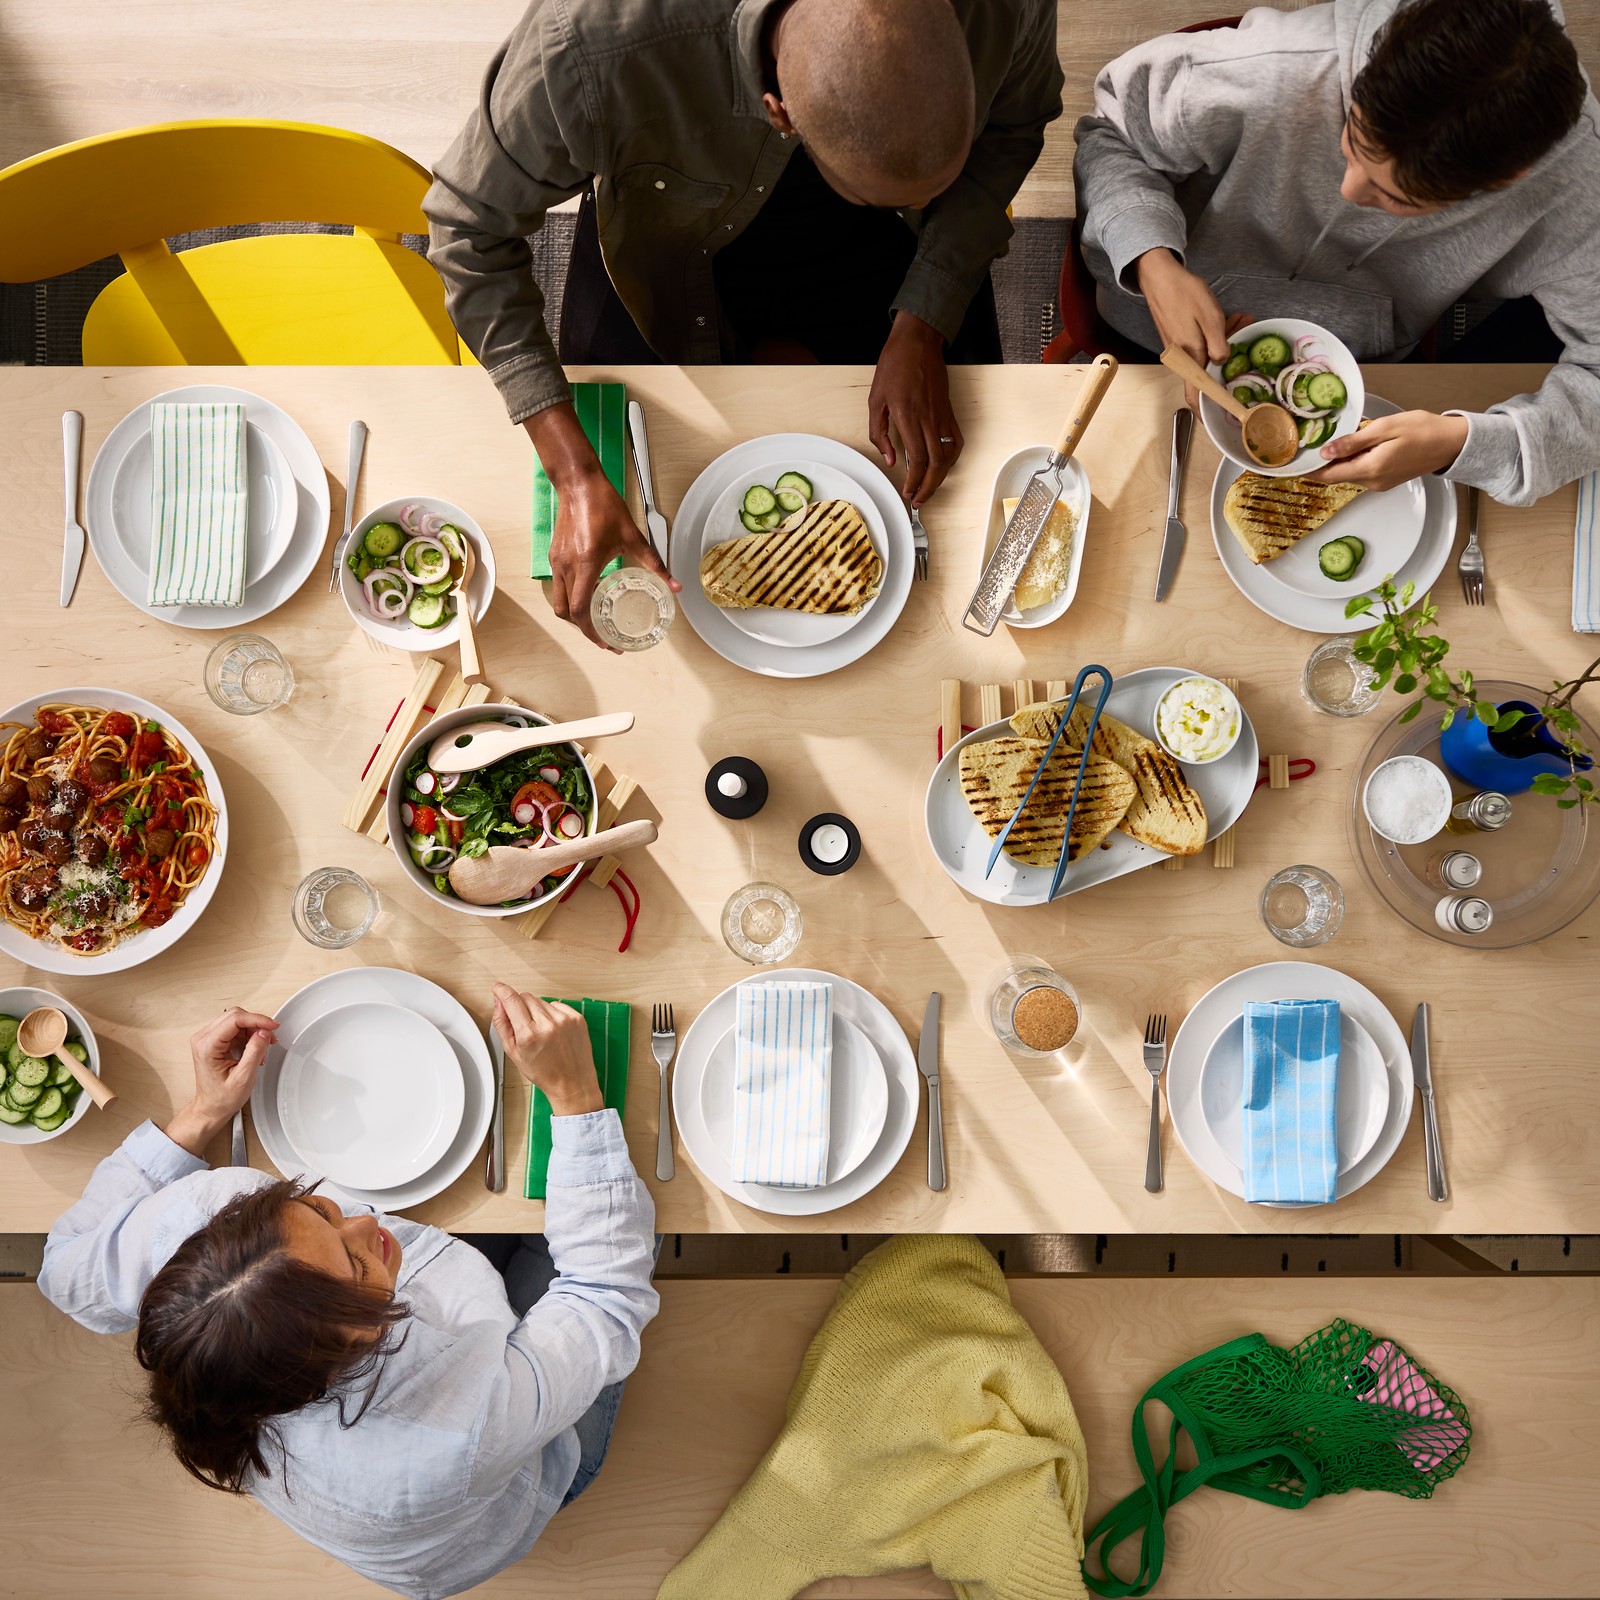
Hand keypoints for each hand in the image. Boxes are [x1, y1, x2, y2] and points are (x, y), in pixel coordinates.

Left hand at [165, 1007, 278, 1155]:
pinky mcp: (214, 1041)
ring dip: (253, 1030)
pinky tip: (255, 1049)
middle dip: (256, 1024)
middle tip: (270, 1036)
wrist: (211, 1108)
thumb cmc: (221, 1098)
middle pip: (235, 1016)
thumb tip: (264, 1032)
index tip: (272, 1026)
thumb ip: (254, 1052)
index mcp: (206, 1046)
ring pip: (236, 1020)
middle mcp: (203, 1039)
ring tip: (263, 1047)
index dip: (257, 1020)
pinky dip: (248, 1035)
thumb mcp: (243, 1077)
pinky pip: (235, 1029)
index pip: (234, 1019)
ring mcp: (207, 1039)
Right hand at [491, 983, 603, 1116]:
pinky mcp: (577, 1018)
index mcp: (529, 1035)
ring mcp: (565, 1020)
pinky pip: (557, 1005)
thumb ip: (503, 1024)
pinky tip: (553, 1030)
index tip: (497, 987)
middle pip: (525, 997)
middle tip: (523, 1024)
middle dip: (520, 1006)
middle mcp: (548, 1024)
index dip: (502, 991)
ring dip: (536, 1011)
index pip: (511, 1000)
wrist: (572, 1082)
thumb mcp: (514, 1053)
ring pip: (541, 1000)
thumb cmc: (544, 1072)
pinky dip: (552, 1013)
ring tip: (541, 1031)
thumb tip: (498, 1003)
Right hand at [547, 470, 672, 648]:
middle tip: (603, 638)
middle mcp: (566, 566)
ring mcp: (556, 561)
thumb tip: (675, 585)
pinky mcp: (554, 555)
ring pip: (559, 600)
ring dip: (576, 614)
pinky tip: (590, 593)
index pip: (580, 610)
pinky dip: (572, 596)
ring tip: (597, 619)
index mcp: (585, 563)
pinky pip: (559, 585)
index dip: (592, 632)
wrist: (578, 484)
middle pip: (565, 612)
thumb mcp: (633, 536)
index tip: (606, 643)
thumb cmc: (603, 506)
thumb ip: (655, 563)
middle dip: (584, 629)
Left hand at [869, 312, 962, 506]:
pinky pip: (956, 440)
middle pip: (935, 464)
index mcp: (908, 417)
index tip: (908, 492)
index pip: (918, 459)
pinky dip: (953, 458)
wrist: (917, 342)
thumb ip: (879, 432)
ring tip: (929, 489)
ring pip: (948, 456)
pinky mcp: (948, 411)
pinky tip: (944, 466)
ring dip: (940, 478)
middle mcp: (928, 419)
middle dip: (928, 487)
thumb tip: (891, 459)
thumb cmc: (894, 366)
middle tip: (918, 500)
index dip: (914, 481)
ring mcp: (941, 416)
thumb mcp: (875, 399)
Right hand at [1136, 249, 1250, 408]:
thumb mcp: (1210, 317)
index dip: (1207, 411)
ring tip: (1240, 321)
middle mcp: (1183, 358)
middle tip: (1245, 338)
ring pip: (1207, 357)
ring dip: (1225, 344)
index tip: (1220, 419)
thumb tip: (1222, 362)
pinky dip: (1216, 336)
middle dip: (1229, 363)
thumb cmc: (1183, 294)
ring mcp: (1181, 349)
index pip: (1196, 395)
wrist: (1159, 277)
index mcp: (1189, 357)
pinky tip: (1227, 321)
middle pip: (1207, 373)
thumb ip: (1219, 344)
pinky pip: (1202, 345)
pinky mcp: (1181, 339)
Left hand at [1306, 410, 1468, 491]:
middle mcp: (1372, 482)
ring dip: (1341, 459)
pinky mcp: (1386, 480)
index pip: (1327, 476)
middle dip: (1322, 462)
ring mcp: (1379, 484)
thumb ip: (1352, 442)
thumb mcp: (1384, 429)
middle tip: (1309, 443)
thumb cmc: (1422, 430)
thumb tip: (1325, 453)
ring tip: (1335, 439)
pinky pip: (1362, 471)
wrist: (1452, 443)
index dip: (1308, 470)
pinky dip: (1355, 460)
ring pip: (1349, 472)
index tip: (1292, 464)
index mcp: (1369, 469)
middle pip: (1336, 474)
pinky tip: (1359, 445)